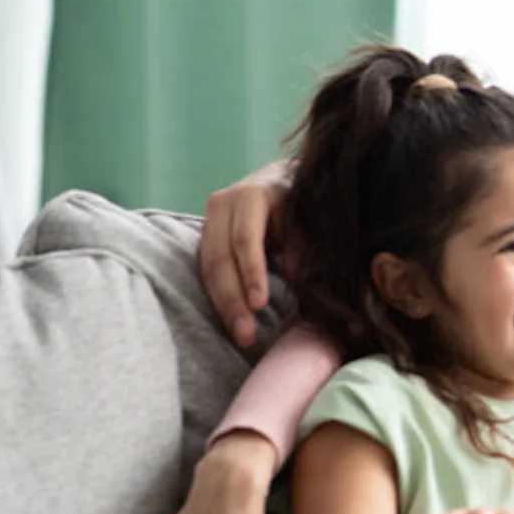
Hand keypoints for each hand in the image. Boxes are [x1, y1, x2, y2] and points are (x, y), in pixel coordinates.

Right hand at [199, 161, 293, 346]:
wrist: (282, 178)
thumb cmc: (303, 198)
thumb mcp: (308, 213)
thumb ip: (302, 242)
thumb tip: (295, 276)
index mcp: (251, 195)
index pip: (245, 239)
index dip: (251, 273)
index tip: (260, 304)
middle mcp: (222, 204)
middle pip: (220, 259)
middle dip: (232, 300)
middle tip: (247, 334)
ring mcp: (209, 220)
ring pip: (208, 269)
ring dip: (224, 306)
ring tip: (242, 336)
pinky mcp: (206, 237)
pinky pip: (207, 271)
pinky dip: (219, 297)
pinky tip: (232, 321)